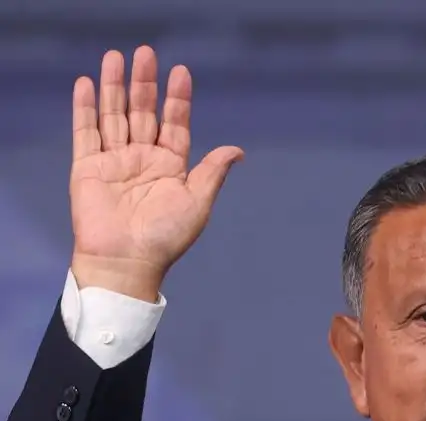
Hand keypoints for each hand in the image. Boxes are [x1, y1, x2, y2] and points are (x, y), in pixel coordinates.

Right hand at [69, 46, 242, 301]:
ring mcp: (115, 161)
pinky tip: (88, 84)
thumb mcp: (197, 202)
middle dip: (144, 83)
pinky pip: (86, 131)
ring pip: (114, 114)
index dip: (177, 99)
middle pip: (143, 112)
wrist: (127, 261)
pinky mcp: (88, 167)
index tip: (181, 72)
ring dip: (114, 86)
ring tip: (116, 57)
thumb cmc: (165, 237)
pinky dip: (85, 108)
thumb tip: (238, 149)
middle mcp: (143, 159)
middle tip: (146, 52)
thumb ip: (212, 172)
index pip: (175, 124)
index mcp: (171, 166)